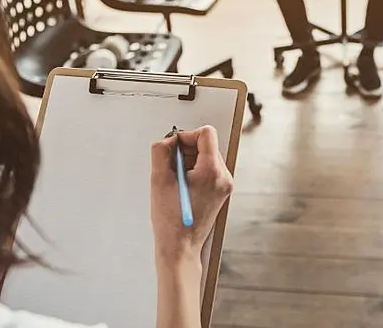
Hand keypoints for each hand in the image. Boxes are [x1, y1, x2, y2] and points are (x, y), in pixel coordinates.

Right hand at [150, 125, 233, 263]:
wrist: (180, 247)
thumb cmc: (171, 221)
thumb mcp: (159, 179)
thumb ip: (161, 151)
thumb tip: (168, 139)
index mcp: (212, 171)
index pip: (206, 133)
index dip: (186, 136)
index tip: (173, 148)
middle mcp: (223, 176)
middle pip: (207, 144)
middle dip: (186, 151)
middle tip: (170, 168)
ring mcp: (224, 185)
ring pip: (206, 156)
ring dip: (188, 162)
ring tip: (175, 181)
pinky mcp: (220, 192)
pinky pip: (207, 170)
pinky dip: (193, 172)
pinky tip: (181, 187)